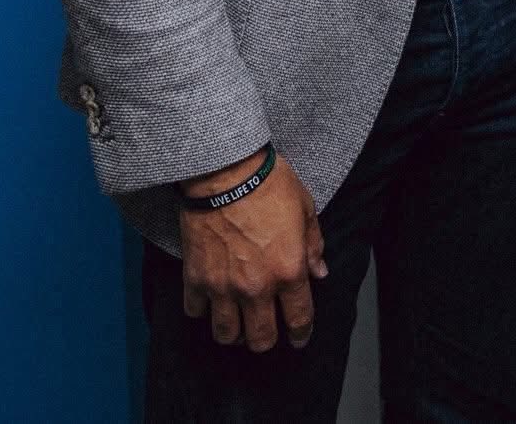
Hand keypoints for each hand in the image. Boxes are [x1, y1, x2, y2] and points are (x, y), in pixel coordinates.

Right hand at [178, 150, 327, 350]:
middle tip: (266, 334)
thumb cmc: (269, 185)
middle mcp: (256, 287)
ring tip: (237, 326)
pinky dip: (202, 312)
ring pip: (226, 335)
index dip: (301, 334)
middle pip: (260, 338)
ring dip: (233, 335)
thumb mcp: (306, 210)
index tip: (300, 339)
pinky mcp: (196, 278)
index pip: (299, 319)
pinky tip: (210, 303)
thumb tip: (319, 272)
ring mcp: (223, 287)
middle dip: (265, 342)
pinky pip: (195, 312)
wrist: (226, 174)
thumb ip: (313, 246)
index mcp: (289, 271)